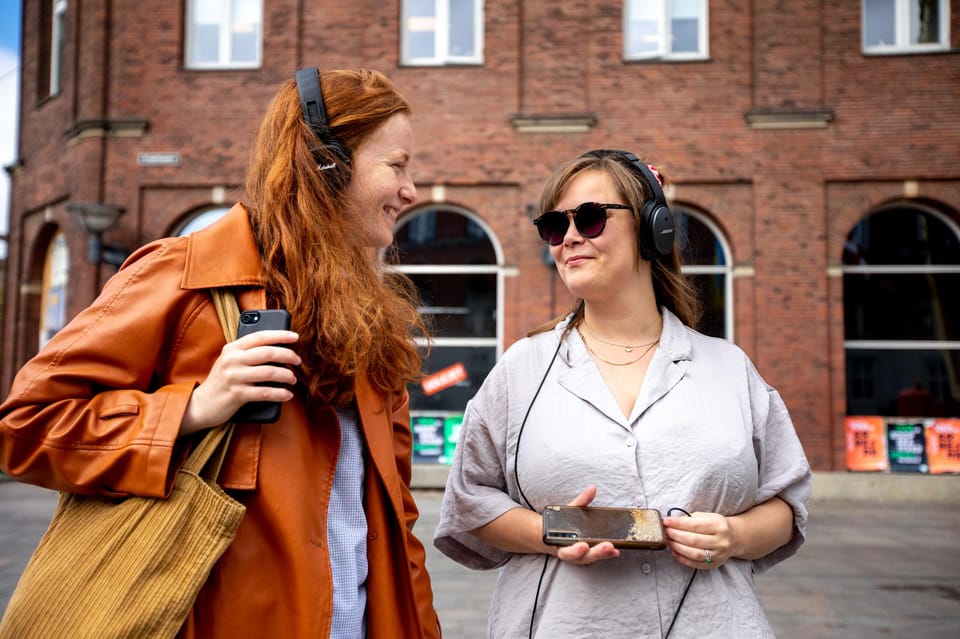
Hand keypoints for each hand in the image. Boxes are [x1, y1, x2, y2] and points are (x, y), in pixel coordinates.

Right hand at [180, 329, 300, 435]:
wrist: (200, 405)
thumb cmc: (221, 382)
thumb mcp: (230, 362)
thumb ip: (247, 353)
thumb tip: (279, 350)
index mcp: (231, 348)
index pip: (259, 336)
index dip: (280, 335)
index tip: (295, 337)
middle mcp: (232, 360)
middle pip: (267, 353)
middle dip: (287, 355)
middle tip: (297, 360)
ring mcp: (234, 377)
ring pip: (269, 372)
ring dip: (286, 376)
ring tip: (292, 379)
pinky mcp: (236, 394)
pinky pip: (265, 393)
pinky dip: (280, 394)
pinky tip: (287, 395)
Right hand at [552, 485, 620, 566]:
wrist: (556, 536)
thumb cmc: (562, 525)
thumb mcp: (569, 511)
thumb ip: (581, 501)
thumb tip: (592, 488)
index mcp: (560, 545)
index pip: (566, 551)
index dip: (575, 550)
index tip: (583, 546)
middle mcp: (571, 554)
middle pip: (583, 557)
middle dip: (595, 552)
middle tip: (607, 546)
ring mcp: (580, 557)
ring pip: (591, 558)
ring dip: (603, 554)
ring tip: (613, 548)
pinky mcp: (589, 556)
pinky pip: (598, 557)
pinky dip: (607, 554)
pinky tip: (617, 550)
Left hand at [662, 511, 733, 569]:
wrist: (733, 538)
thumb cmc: (716, 525)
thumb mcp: (708, 517)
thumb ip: (691, 519)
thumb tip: (671, 522)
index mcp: (719, 526)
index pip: (695, 525)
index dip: (678, 524)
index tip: (666, 521)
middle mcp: (721, 541)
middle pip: (693, 540)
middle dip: (676, 535)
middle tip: (665, 532)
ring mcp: (718, 555)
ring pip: (694, 554)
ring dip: (678, 547)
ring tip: (669, 541)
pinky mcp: (714, 564)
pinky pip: (695, 564)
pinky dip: (682, 559)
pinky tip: (674, 552)